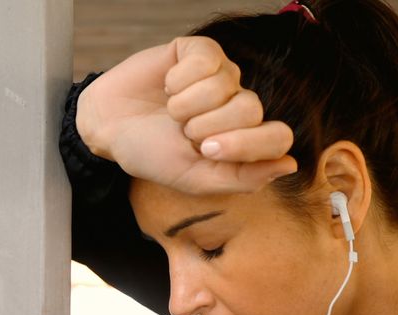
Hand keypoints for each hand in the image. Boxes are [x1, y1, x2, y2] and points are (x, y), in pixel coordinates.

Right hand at [76, 36, 296, 193]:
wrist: (108, 127)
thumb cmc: (151, 153)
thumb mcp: (194, 179)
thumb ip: (242, 178)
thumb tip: (290, 165)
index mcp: (243, 138)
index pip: (277, 137)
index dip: (243, 144)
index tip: (205, 151)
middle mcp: (238, 104)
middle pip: (250, 108)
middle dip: (206, 125)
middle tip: (182, 132)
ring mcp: (221, 75)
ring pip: (225, 83)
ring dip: (187, 104)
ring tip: (171, 111)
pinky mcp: (199, 52)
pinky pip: (205, 59)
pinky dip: (179, 79)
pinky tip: (167, 87)